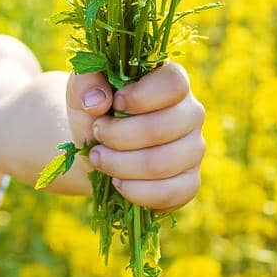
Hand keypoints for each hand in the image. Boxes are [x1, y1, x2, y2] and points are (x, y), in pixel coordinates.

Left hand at [64, 61, 205, 212]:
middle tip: (96, 135)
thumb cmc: (95, 111)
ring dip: (120, 165)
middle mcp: (191, 113)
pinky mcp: (189, 182)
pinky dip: (135, 192)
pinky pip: (170, 193)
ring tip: (98, 158)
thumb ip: (85, 82)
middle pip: (162, 128)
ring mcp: (193, 149)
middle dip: (118, 136)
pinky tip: (117, 182)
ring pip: (162, 164)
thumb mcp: (82, 89)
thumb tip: (97, 101)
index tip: (114, 103)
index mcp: (172, 82)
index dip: (141, 97)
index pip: (174, 84)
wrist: (96, 148)